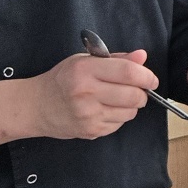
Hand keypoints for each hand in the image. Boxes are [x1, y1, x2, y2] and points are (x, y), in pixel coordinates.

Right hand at [30, 49, 157, 140]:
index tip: (151, 79)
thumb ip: (117, 59)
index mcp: (85, 70)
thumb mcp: (85, 61)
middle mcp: (86, 92)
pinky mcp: (90, 131)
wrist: (36, 106)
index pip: (128, 73)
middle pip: (133, 95)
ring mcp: (88, 114)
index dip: (147, 76)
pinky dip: (119, 117)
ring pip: (130, 112)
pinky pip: (119, 125)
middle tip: (137, 90)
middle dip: (142, 93)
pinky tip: (105, 110)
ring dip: (131, 106)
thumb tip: (142, 56)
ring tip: (117, 99)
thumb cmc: (62, 79)